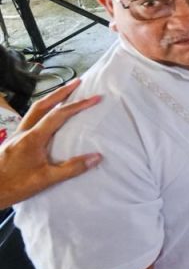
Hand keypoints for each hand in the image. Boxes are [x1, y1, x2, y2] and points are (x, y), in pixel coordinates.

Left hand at [0, 79, 101, 207]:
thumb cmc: (15, 186)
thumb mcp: (45, 180)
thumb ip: (71, 168)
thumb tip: (97, 157)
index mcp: (32, 138)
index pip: (58, 115)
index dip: (78, 105)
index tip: (95, 98)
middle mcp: (22, 132)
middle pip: (42, 105)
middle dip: (61, 92)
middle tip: (77, 82)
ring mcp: (15, 136)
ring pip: (33, 111)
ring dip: (50, 99)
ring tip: (63, 93)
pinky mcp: (12, 142)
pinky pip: (29, 120)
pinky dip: (41, 112)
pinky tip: (46, 117)